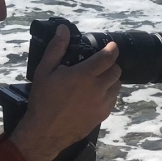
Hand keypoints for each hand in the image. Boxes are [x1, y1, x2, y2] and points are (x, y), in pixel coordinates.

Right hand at [10, 25, 121, 160]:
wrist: (46, 131)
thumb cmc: (44, 99)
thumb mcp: (44, 71)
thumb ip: (56, 48)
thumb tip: (63, 29)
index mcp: (85, 75)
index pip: (108, 57)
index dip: (112, 49)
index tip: (111, 46)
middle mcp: (98, 88)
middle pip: (116, 71)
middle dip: (110, 65)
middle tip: (98, 66)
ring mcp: (103, 103)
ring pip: (117, 86)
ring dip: (110, 80)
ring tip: (96, 81)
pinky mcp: (103, 115)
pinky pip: (113, 100)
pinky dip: (108, 94)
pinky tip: (95, 95)